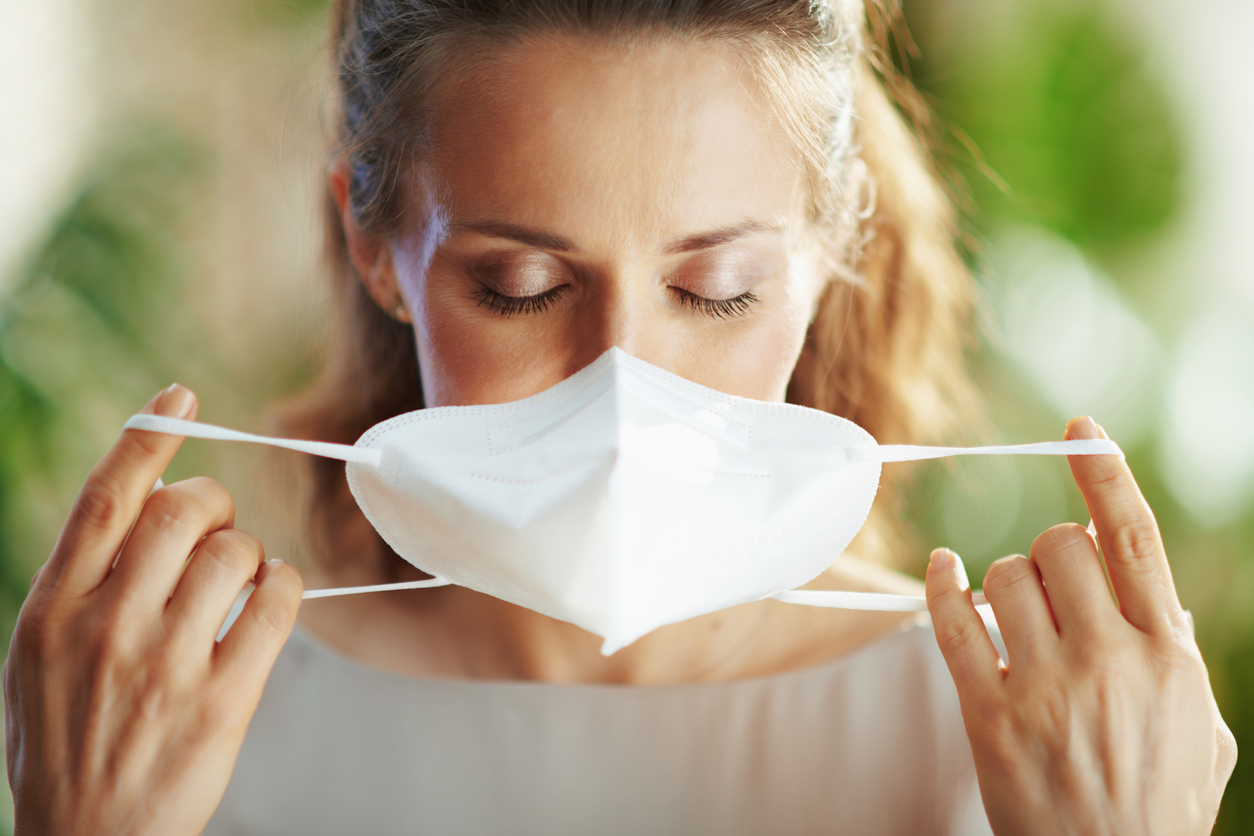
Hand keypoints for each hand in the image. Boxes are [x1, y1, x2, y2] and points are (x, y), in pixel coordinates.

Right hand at [3, 384, 302, 835]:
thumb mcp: (39, 657)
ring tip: (239, 579)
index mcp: (52, 610)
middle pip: (179, 513)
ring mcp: (165, 665)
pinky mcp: (221, 701)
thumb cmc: (66, 743)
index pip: (106, 500)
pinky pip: (274, 606)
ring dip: (249, 552)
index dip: (148, 437)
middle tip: (216, 523)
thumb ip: (83, 583)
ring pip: (233, 554)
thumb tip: (145, 503)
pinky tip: (272, 597)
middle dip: (212, 501)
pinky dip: (284, 586)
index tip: (180, 397)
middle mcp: (106, 627)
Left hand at [925, 416, 1236, 835]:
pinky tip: (943, 571)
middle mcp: (1109, 661)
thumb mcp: (1198, 726)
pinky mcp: (990, 715)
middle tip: (1050, 587)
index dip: (1104, 475)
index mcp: (1167, 655)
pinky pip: (950, 623)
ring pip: (1003, 576)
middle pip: (1059, 548)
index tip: (1079, 432)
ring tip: (1013, 617)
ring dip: (1001, 581)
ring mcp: (1045, 687)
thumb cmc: (1158, 802)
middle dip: (1050, 553)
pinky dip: (940, 585)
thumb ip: (1170, 651)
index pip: (1132, 540)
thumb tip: (1137, 589)